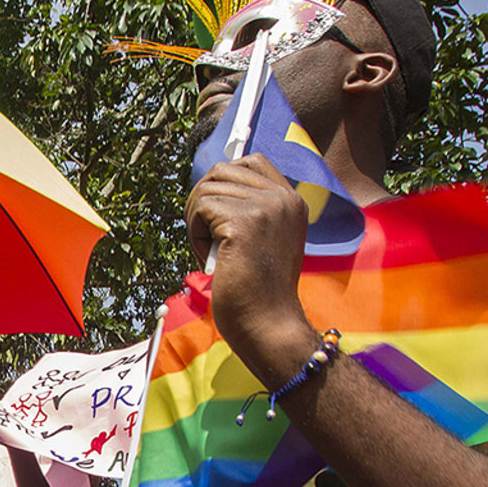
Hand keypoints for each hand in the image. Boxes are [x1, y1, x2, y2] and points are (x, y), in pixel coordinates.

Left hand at [184, 153, 318, 379]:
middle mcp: (283, 198)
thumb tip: (211, 186)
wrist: (268, 325)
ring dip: (196, 222)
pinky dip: (194, 234)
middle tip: (205, 237)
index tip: (213, 213)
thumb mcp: (264, 241)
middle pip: (221, 171)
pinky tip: (209, 259)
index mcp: (292, 201)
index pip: (251, 161)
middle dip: (203, 201)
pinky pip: (199, 208)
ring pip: (206, 189)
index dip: (223, 181)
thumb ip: (250, 211)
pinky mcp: (244, 222)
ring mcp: (266, 207)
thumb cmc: (259, 292)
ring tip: (210, 252)